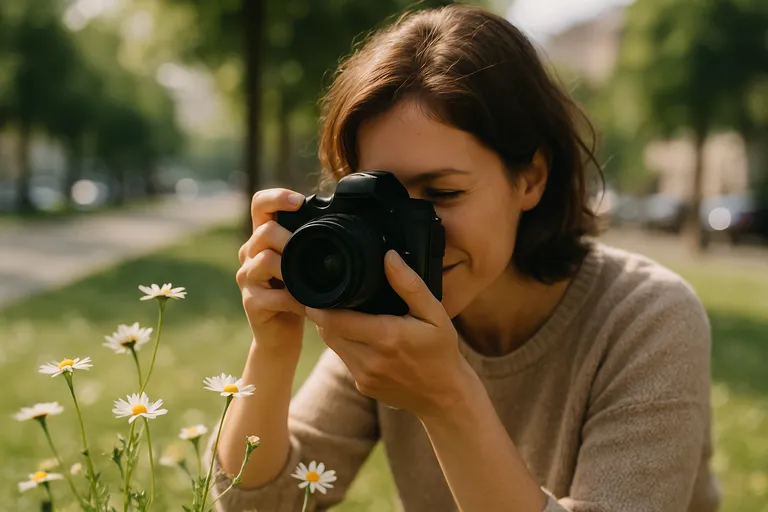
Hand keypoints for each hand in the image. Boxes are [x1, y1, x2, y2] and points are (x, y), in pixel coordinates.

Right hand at [236, 188, 305, 354]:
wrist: (280, 335)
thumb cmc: (296, 295)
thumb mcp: (303, 265)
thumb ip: (308, 244)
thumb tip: (339, 223)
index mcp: (262, 238)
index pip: (260, 204)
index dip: (277, 197)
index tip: (299, 201)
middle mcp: (249, 253)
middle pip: (265, 231)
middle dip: (291, 240)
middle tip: (309, 255)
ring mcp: (246, 278)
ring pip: (265, 258)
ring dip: (292, 270)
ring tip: (308, 281)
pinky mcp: (251, 302)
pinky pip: (274, 294)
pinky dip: (295, 299)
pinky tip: (307, 304)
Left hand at [305, 250, 472, 418]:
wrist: (445, 395)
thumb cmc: (441, 351)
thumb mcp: (434, 313)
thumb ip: (409, 284)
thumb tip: (388, 257)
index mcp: (386, 337)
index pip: (334, 321)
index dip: (318, 307)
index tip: (314, 293)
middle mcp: (371, 360)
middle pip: (328, 332)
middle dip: (324, 315)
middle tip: (329, 299)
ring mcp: (365, 376)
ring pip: (334, 346)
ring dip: (334, 330)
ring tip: (344, 313)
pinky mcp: (363, 386)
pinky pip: (345, 360)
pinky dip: (347, 346)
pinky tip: (361, 337)